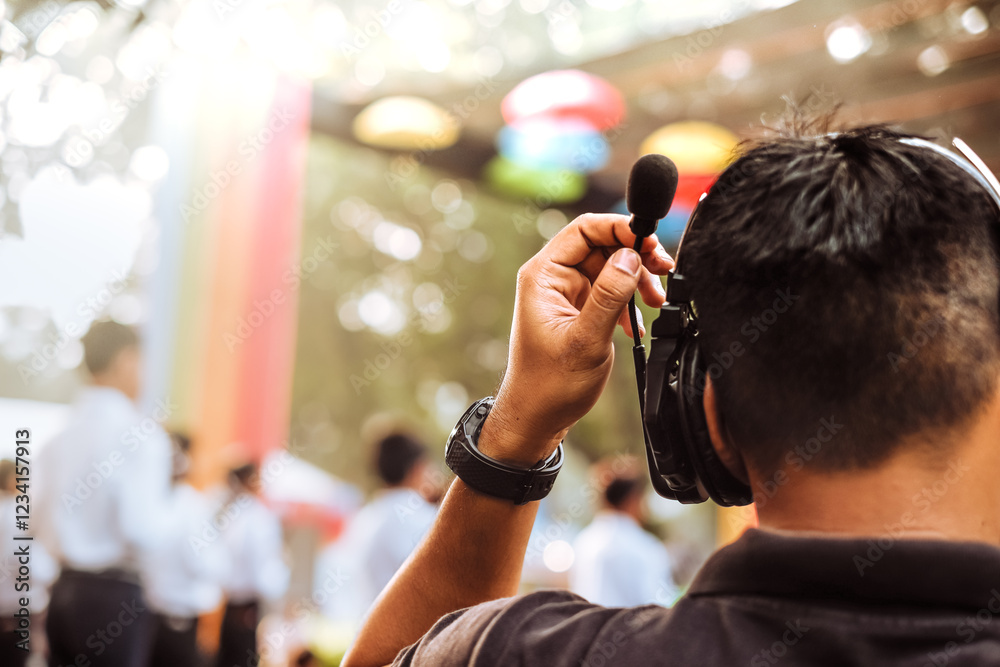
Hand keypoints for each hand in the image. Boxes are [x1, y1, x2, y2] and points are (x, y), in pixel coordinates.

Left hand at [480, 213, 673, 464]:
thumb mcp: (585, 339)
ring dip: (637, 279)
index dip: (619, 228)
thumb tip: (630, 257)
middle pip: (602, 245)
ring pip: (610, 267)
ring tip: (657, 300)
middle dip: (635, 255)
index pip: (584, 229)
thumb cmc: (550, 385)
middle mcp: (553, 279)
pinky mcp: (579, 311)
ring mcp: (566, 294)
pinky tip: (637, 321)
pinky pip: (610, 290)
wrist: (538, 417)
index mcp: (543, 276)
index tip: (649, 240)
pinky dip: (629, 300)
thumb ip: (609, 296)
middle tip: (663, 270)